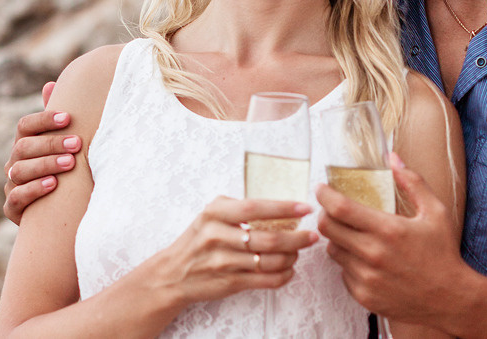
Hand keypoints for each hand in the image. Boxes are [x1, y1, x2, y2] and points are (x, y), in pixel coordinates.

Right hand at [3, 81, 81, 223]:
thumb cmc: (64, 171)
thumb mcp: (62, 145)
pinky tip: (53, 184)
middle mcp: (13, 162)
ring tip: (70, 163)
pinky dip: (34, 190)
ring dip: (45, 165)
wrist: (59, 212)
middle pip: (23, 147)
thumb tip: (50, 84)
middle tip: (77, 144)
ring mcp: (11, 185)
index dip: (44, 119)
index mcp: (24, 144)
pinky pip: (16, 198)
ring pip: (20, 171)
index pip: (25, 126)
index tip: (68, 117)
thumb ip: (57, 119)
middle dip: (51, 144)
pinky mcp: (12, 209)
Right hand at [145, 196, 318, 305]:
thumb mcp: (211, 215)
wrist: (173, 273)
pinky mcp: (228, 282)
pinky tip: (289, 270)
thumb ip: (238, 207)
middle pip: (268, 238)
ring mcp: (222, 262)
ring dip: (291, 257)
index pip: (255, 208)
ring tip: (299, 252)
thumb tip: (280, 204)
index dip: (283, 208)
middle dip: (297, 238)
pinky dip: (282, 276)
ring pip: (269, 261)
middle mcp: (217, 236)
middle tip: (313, 235)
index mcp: (215, 213)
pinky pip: (264, 280)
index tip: (305, 207)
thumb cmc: (198, 239)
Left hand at [316, 154, 462, 325]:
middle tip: (331, 210)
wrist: (450, 299)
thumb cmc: (443, 253)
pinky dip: (348, 262)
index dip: (325, 195)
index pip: (340, 208)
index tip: (321, 188)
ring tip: (353, 235)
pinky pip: (342, 272)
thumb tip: (392, 158)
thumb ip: (412, 182)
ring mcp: (366, 277)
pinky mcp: (364, 295)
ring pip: (333, 250)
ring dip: (337, 239)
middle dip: (325, 214)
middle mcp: (373, 254)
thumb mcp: (435, 212)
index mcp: (388, 230)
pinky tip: (365, 259)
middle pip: (327, 228)